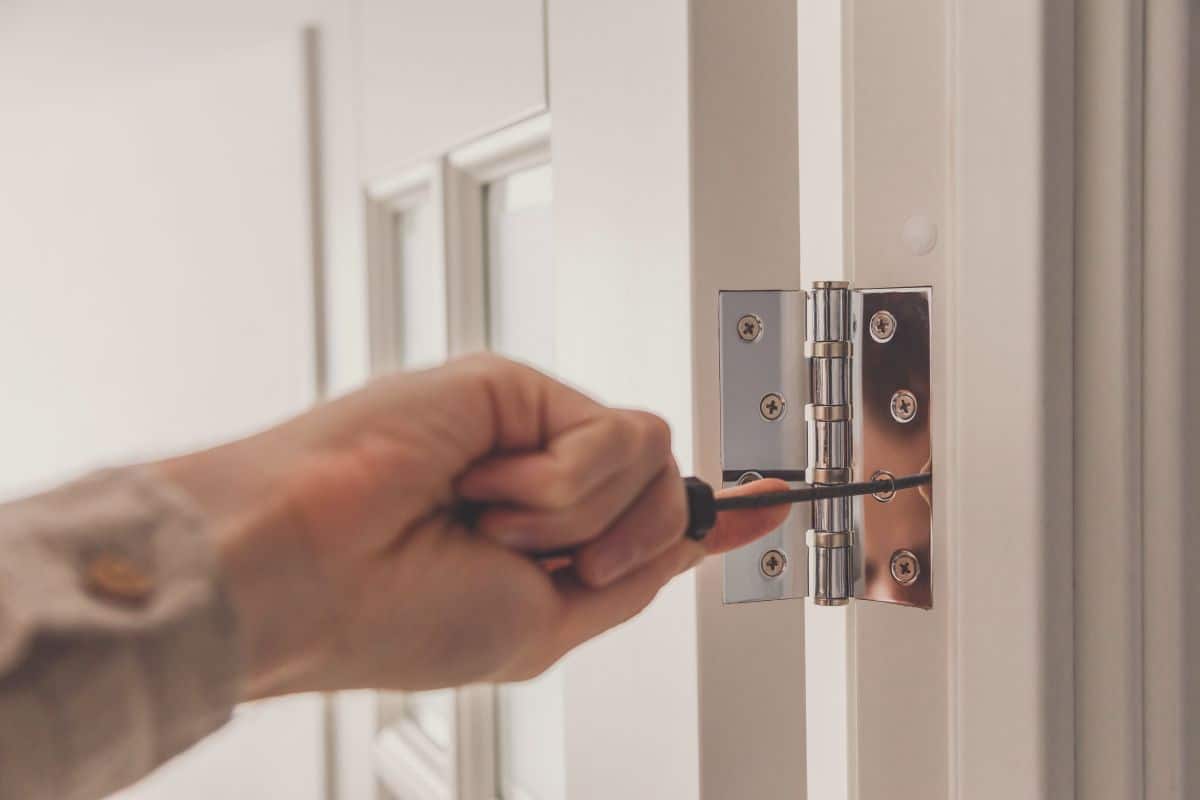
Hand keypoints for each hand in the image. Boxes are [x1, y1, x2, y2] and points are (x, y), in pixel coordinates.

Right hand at [156, 354, 788, 698]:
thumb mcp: (544, 625)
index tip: (767, 506)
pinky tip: (482, 487)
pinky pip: (609, 434)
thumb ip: (632, 575)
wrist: (312, 567)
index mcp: (546, 539)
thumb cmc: (396, 614)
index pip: (653, 514)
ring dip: (573, 517)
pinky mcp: (516, 386)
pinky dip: (555, 484)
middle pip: (662, 487)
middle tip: (535, 558)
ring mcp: (529, 431)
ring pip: (647, 458)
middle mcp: (543, 477)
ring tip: (488, 522)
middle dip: (617, 542)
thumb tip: (706, 538)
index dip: (711, 515)